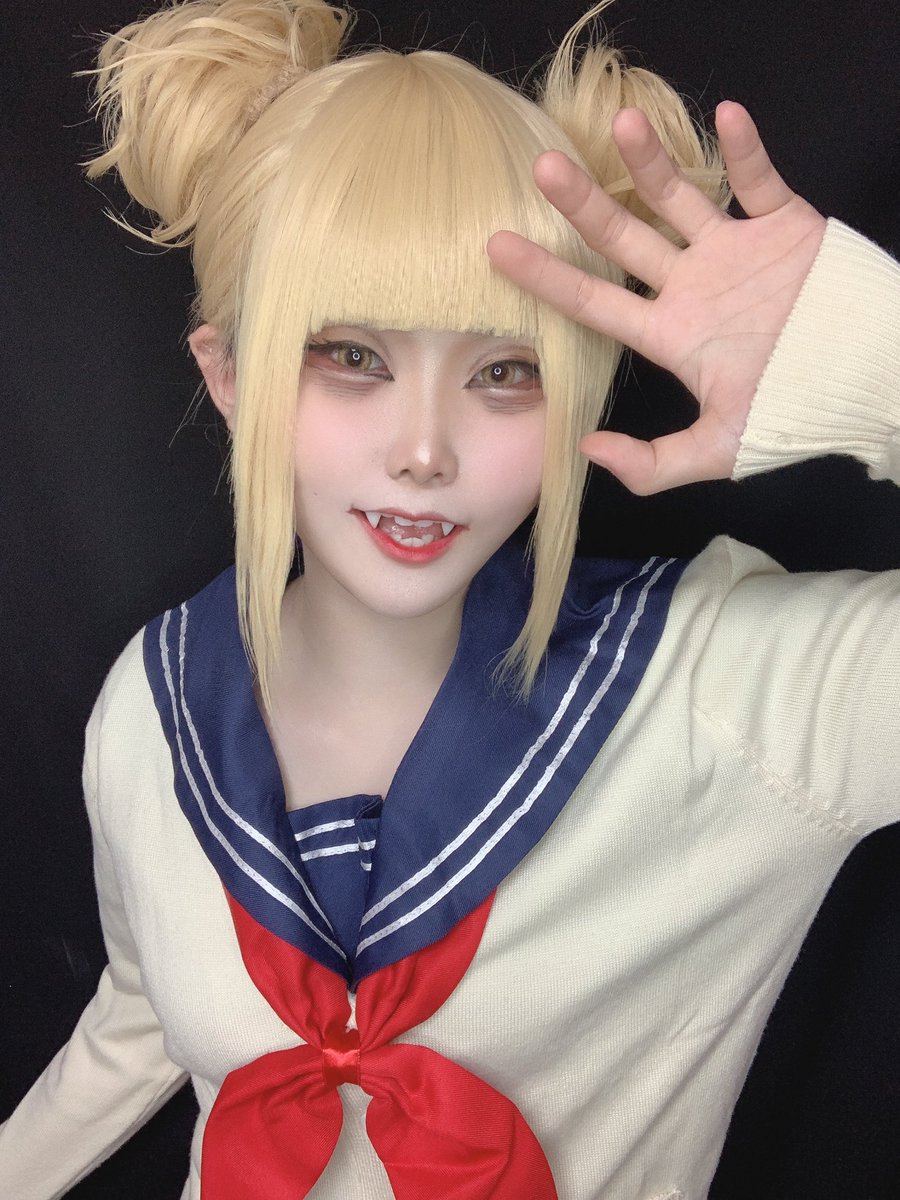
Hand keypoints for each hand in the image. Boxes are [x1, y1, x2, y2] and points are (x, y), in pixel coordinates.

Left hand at [487, 102, 826, 494]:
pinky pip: (760, 180)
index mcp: (670, 334)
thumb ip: (652, 464)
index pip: (594, 301)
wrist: (863, 385)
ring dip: (654, 162)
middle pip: (625, 239)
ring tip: (622, 124)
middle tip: (545, 168)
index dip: (547, 277)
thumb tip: (585, 448)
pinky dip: (747, 149)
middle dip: (585, 205)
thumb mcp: (716, 451)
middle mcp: (691, 286)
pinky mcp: (785, 226)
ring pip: (683, 197)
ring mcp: (734, 252)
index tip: (498, 248)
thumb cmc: (790, 415)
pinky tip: (726, 115)